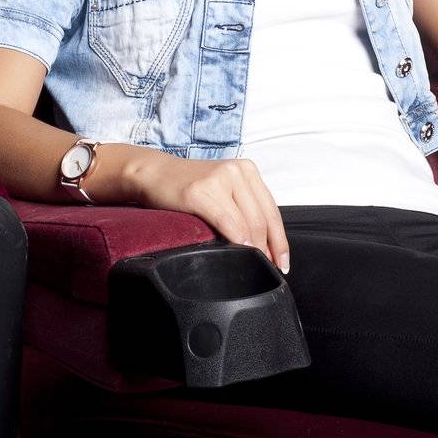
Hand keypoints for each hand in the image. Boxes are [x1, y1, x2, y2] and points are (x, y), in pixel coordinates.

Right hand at [131, 154, 291, 273]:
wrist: (154, 174)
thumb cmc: (189, 186)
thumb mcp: (224, 189)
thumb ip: (243, 206)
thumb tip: (264, 241)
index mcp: (247, 170)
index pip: (272, 210)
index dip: (280, 239)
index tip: (282, 261)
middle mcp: (237, 171)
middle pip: (262, 218)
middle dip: (269, 248)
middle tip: (269, 268)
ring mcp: (219, 179)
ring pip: (248, 222)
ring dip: (255, 248)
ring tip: (256, 265)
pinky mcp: (200, 192)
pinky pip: (227, 222)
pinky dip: (238, 239)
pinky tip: (242, 251)